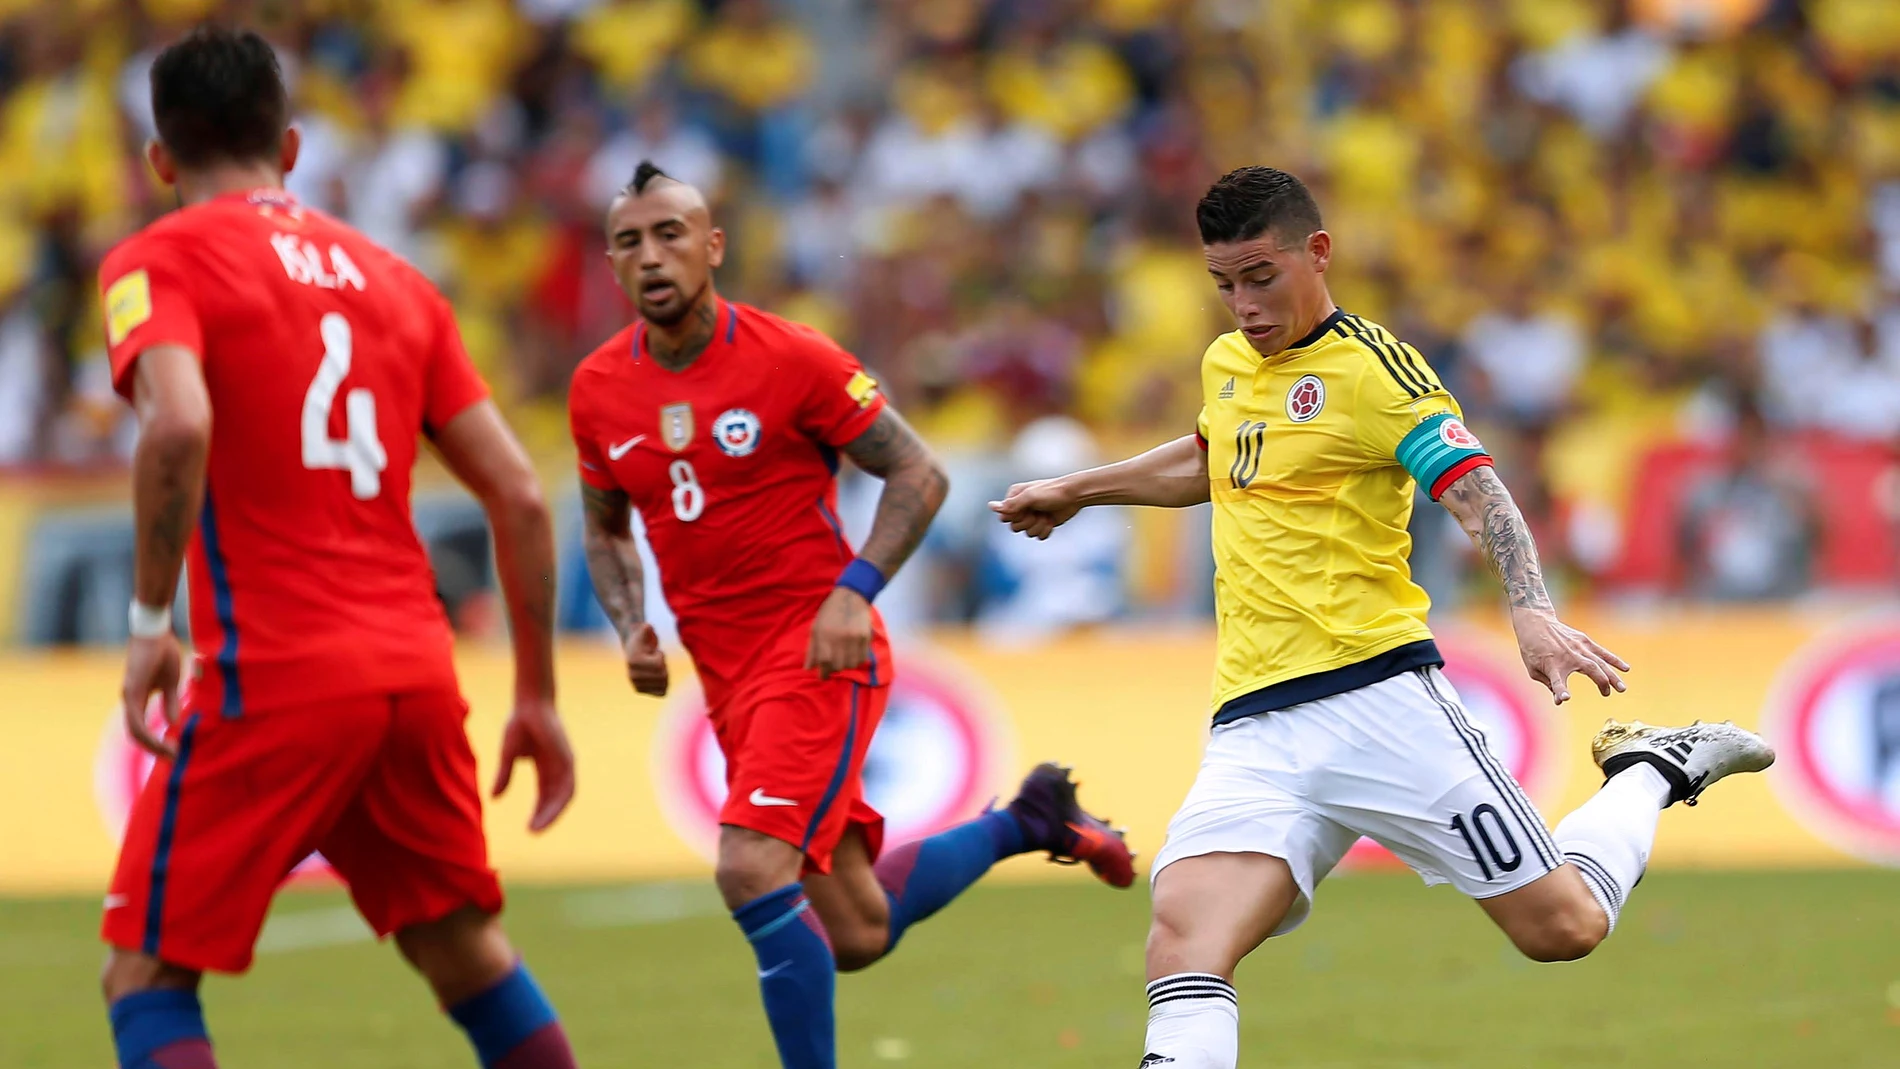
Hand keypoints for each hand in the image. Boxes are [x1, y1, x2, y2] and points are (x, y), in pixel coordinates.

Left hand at [120, 634, 182, 758]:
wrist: (155, 629)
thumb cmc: (162, 651)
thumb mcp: (171, 682)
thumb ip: (170, 703)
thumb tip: (173, 723)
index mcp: (137, 698)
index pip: (141, 728)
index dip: (155, 742)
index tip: (174, 751)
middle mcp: (129, 699)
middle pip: (136, 735)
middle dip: (154, 749)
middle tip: (173, 758)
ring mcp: (129, 695)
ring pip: (135, 731)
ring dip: (152, 745)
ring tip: (170, 753)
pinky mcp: (132, 690)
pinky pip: (136, 720)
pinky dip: (148, 733)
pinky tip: (161, 739)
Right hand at [491, 697, 575, 832]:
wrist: (530, 703)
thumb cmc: (520, 724)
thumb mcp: (509, 755)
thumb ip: (505, 776)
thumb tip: (494, 798)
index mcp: (547, 767)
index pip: (545, 795)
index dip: (539, 811)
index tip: (529, 828)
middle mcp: (559, 767)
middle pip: (555, 798)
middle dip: (545, 816)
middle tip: (533, 833)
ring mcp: (565, 763)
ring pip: (563, 796)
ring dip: (552, 813)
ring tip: (538, 828)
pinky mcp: (567, 759)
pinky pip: (567, 786)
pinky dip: (558, 801)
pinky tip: (547, 811)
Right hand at [623, 623, 668, 695]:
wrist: (633, 649)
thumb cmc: (643, 638)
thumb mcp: (645, 629)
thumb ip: (646, 628)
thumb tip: (647, 626)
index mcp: (633, 661)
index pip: (659, 665)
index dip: (660, 656)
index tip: (653, 652)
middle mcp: (632, 676)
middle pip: (663, 676)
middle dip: (663, 666)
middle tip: (654, 659)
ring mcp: (636, 685)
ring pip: (664, 685)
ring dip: (663, 674)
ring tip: (654, 666)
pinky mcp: (640, 691)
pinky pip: (662, 692)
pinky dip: (663, 684)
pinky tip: (656, 676)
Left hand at [805, 586, 871, 678]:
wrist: (851, 596)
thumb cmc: (829, 612)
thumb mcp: (816, 627)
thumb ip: (812, 649)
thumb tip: (808, 669)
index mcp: (825, 635)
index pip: (824, 662)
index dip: (823, 673)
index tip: (823, 676)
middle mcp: (840, 638)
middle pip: (838, 666)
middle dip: (834, 668)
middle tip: (833, 664)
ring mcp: (855, 638)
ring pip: (852, 664)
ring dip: (846, 665)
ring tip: (843, 658)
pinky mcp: (866, 638)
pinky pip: (862, 658)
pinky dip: (857, 660)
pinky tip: (853, 654)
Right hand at [989, 478, 1081, 539]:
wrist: (1074, 496)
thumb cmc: (1052, 492)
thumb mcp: (1030, 497)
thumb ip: (1011, 504)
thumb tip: (991, 506)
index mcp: (1014, 497)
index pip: (1004, 517)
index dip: (1015, 517)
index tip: (1026, 510)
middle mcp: (1021, 507)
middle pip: (1014, 527)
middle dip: (1028, 523)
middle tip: (1038, 513)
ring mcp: (1032, 516)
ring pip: (1027, 533)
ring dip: (1039, 526)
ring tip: (1047, 516)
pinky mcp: (1042, 524)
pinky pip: (1037, 536)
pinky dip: (1045, 531)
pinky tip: (1051, 521)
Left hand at [1511, 610, 1629, 703]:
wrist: (1536, 623)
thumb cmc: (1532, 649)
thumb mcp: (1534, 669)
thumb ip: (1550, 685)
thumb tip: (1561, 701)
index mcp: (1551, 665)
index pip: (1556, 681)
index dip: (1560, 690)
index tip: (1565, 698)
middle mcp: (1567, 656)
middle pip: (1588, 670)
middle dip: (1600, 682)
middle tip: (1606, 694)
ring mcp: (1578, 647)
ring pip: (1599, 662)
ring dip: (1612, 675)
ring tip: (1621, 688)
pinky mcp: (1584, 641)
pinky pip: (1601, 652)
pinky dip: (1614, 660)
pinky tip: (1626, 668)